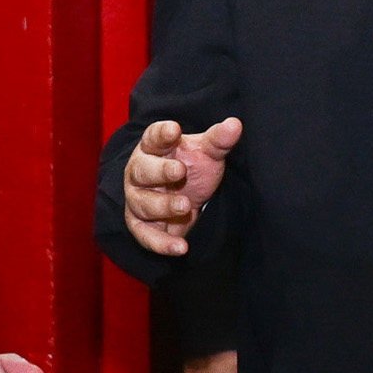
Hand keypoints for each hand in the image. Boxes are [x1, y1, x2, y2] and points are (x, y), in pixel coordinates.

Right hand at [122, 117, 242, 256]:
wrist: (185, 196)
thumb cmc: (191, 167)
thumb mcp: (207, 153)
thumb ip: (219, 140)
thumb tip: (235, 124)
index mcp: (153, 148)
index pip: (153, 137)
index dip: (161, 134)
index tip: (174, 129)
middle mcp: (139, 172)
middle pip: (141, 170)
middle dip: (159, 171)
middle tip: (180, 171)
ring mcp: (138, 199)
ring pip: (143, 203)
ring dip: (164, 206)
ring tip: (186, 206)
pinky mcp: (141, 225)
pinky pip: (145, 235)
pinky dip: (161, 243)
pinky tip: (181, 248)